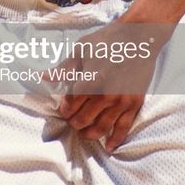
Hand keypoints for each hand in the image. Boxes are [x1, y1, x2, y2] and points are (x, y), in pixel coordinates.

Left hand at [58, 18, 161, 151]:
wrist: (139, 37)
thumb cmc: (108, 40)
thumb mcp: (82, 49)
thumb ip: (64, 68)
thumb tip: (45, 78)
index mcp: (88, 82)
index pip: (70, 106)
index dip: (64, 109)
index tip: (64, 108)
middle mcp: (104, 96)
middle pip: (82, 120)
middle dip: (74, 122)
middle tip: (72, 120)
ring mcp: (120, 102)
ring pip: (100, 128)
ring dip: (89, 134)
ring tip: (84, 132)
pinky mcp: (134, 104)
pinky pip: (123, 128)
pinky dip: (115, 140)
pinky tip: (108, 147)